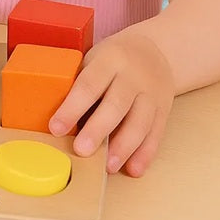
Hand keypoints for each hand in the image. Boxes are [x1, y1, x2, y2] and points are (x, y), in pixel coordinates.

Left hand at [49, 29, 174, 176]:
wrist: (152, 50)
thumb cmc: (112, 59)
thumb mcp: (94, 59)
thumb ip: (80, 84)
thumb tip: (56, 121)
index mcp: (110, 59)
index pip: (89, 84)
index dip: (72, 108)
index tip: (56, 129)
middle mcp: (133, 75)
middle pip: (116, 105)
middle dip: (98, 130)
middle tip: (81, 151)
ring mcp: (151, 93)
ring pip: (139, 122)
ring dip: (123, 147)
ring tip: (108, 167)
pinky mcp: (163, 109)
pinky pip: (156, 133)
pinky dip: (145, 153)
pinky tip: (134, 169)